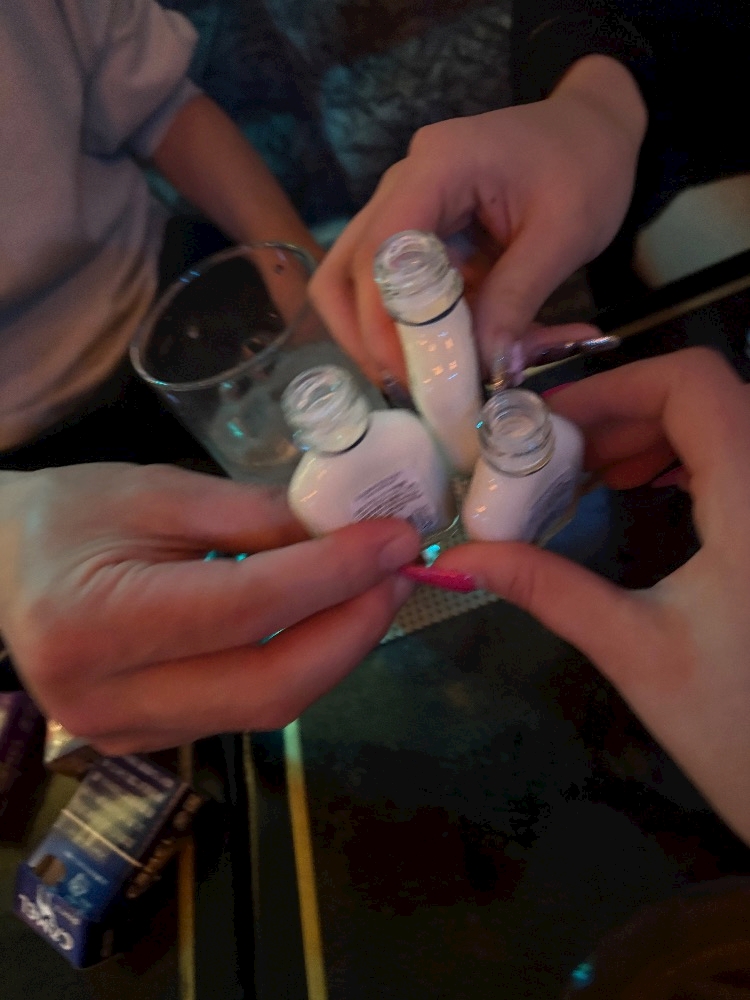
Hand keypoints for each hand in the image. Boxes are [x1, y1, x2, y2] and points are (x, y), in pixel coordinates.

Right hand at [0, 463, 419, 752]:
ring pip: (267, 709)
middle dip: (354, 630)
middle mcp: (106, 700)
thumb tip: (349, 535)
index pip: (245, 608)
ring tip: (374, 592)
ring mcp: (125, 736)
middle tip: (401, 573)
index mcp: (94, 624)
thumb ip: (254, 517)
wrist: (3, 568)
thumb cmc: (70, 515)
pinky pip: (246, 712)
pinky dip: (299, 668)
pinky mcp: (148, 744)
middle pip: (268, 686)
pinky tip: (325, 623)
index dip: (334, 575)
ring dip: (336, 652)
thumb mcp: (157, 491)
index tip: (397, 539)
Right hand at [310, 55, 646, 385]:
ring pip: (355, 284)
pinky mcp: (417, 234)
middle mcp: (403, 185)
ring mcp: (403, 208)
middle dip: (368, 339)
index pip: (380, 252)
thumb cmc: (587, 167)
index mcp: (438, 167)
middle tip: (406, 388)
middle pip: (345, 271)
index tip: (413, 374)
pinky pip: (394, 289)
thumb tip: (487, 369)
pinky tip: (451, 357)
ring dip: (379, 338)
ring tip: (418, 382)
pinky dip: (415, 330)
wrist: (595, 129)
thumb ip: (518, 299)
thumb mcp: (564, 235)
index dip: (385, 321)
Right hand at [431, 348, 749, 843]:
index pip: (692, 384)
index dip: (613, 387)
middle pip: (704, 397)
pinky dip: (684, 456)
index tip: (546, 427)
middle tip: (551, 454)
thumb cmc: (736, 726)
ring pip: (724, 423)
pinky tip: (640, 488)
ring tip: (586, 473)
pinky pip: (739, 458)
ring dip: (651, 432)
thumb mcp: (634, 650)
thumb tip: (458, 559)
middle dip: (620, 412)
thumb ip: (546, 589)